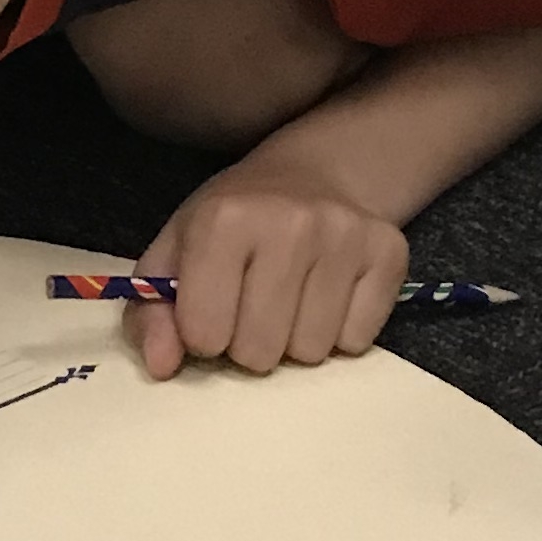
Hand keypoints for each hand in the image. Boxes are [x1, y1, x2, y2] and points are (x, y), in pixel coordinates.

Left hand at [127, 164, 407, 381]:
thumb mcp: (176, 251)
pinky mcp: (389, 254)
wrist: (314, 175)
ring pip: (311, 352)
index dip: (202, 333)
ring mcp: (346, 237)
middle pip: (259, 352)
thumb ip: (152, 310)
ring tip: (289, 299)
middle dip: (249, 343)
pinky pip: (357, 342)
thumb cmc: (234, 221)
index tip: (211, 308)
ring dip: (294, 341)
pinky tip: (326, 294)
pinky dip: (338, 332)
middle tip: (252, 306)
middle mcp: (290, 222)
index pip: (204, 333)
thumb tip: (162, 366)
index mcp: (224, 218)